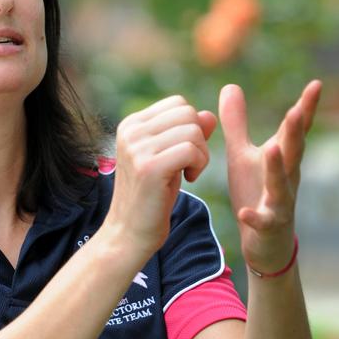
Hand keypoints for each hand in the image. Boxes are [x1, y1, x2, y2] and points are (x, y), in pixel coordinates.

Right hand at [107, 95, 216, 257]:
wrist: (129, 234)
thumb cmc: (152, 197)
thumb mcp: (169, 158)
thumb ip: (187, 134)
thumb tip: (209, 114)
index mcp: (131, 124)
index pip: (178, 104)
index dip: (191, 126)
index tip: (184, 154)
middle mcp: (131, 131)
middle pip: (187, 113)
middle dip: (199, 139)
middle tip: (190, 165)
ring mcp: (137, 148)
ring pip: (192, 131)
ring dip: (201, 154)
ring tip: (189, 173)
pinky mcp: (149, 167)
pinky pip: (191, 150)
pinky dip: (199, 165)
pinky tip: (189, 180)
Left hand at [218, 80, 321, 274]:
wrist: (264, 241)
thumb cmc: (256, 190)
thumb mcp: (243, 154)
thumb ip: (237, 123)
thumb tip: (231, 85)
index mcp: (282, 157)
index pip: (294, 130)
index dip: (306, 108)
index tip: (316, 84)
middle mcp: (287, 177)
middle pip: (293, 152)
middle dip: (296, 132)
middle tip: (298, 110)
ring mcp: (280, 202)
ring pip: (282, 185)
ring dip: (278, 168)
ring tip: (273, 148)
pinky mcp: (268, 226)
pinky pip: (263, 221)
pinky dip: (255, 216)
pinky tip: (246, 213)